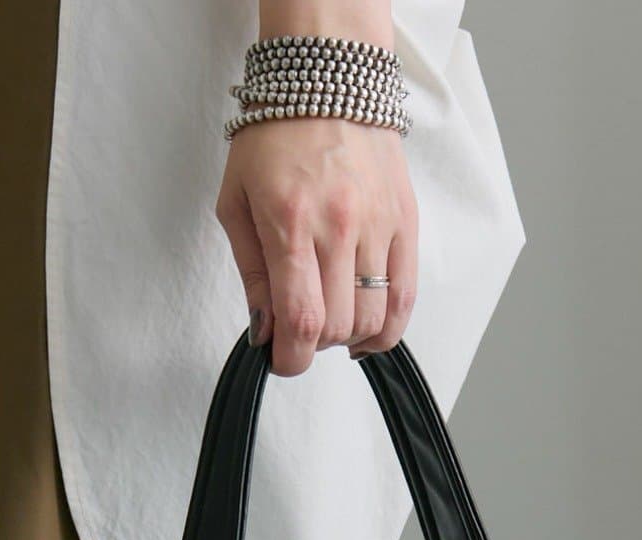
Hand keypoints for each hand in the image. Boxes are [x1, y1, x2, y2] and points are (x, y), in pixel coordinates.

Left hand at [215, 117, 418, 377]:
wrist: (327, 77)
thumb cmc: (275, 134)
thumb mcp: (237, 202)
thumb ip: (251, 273)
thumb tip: (264, 331)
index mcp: (291, 223)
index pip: (302, 320)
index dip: (292, 358)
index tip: (283, 360)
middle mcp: (339, 226)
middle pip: (338, 327)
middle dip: (314, 344)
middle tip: (299, 328)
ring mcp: (378, 225)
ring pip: (373, 319)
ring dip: (348, 337)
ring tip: (330, 321)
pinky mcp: (404, 222)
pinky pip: (405, 296)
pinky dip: (387, 327)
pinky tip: (367, 332)